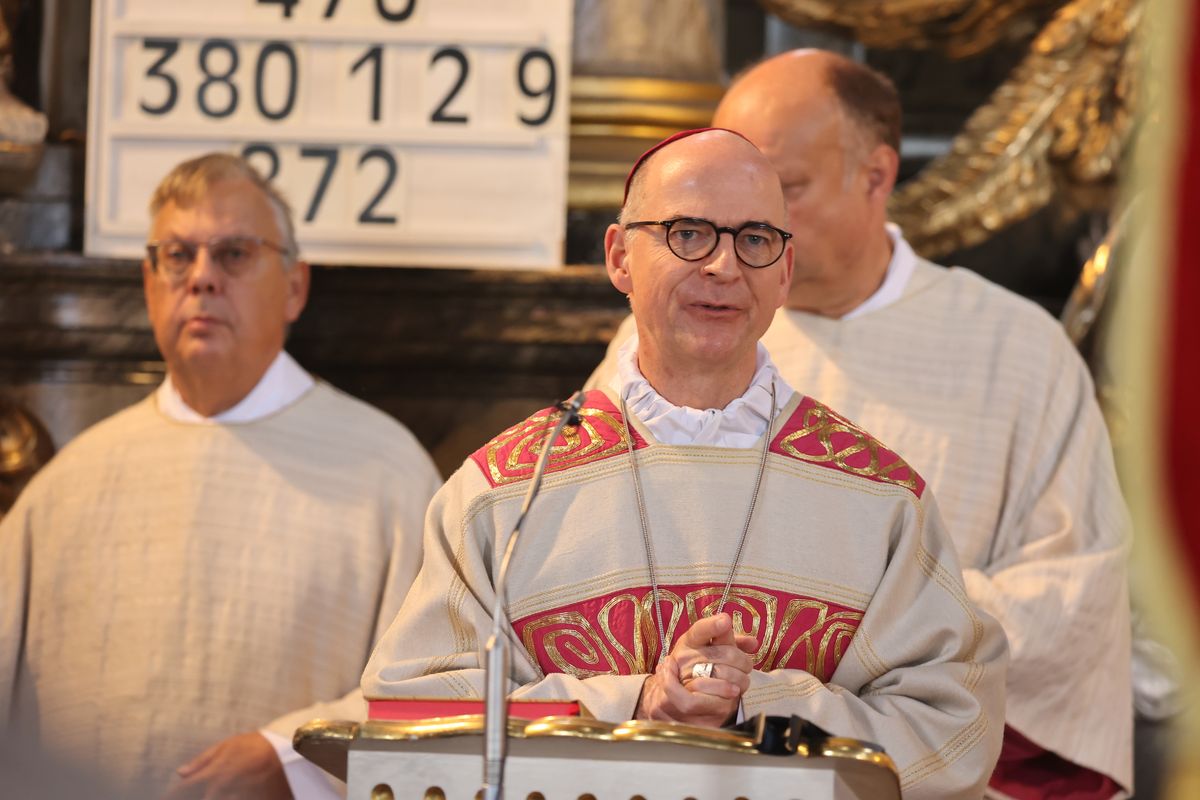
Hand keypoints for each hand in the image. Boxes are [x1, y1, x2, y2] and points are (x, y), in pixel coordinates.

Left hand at [163, 732, 291, 799]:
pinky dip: (229, 799)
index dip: (170, 795)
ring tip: (221, 792)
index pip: (178, 792)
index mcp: (211, 776)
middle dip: (194, 796)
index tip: (166, 795)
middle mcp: (219, 793)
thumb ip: (202, 760)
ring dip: (213, 797)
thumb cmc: (260, 746)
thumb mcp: (229, 745)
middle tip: (204, 789)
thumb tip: (180, 772)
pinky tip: (233, 795)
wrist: (294, 754)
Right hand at [635, 613, 758, 727]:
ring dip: (739, 680)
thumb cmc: (697, 670)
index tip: (725, 621)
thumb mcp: (710, 651)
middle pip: (722, 655)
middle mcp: (683, 658)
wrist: (670, 698)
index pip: (700, 630)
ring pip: (721, 676)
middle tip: (746, 667)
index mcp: (689, 642)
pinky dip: (726, 695)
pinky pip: (713, 699)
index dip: (712, 625)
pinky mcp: (687, 703)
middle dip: (742, 661)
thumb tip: (753, 643)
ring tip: (741, 682)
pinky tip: (733, 693)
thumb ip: (730, 644)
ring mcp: (684, 680)